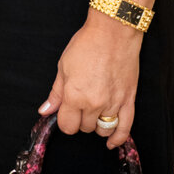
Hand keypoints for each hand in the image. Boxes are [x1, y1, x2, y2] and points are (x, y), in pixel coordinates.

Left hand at [37, 13, 141, 149]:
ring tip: (94, 111)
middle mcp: (94, 103)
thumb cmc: (87, 44)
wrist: (114, 31)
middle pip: (84, 128)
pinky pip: (125, 128)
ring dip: (96, 125)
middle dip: (80, 119)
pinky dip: (118, 138)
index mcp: (75, 95)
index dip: (65, 120)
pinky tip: (111, 142)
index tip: (66, 112)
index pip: (67, 126)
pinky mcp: (128, 100)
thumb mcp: (64, 66)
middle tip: (80, 104)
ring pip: (102, 129)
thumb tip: (45, 111)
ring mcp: (113, 103)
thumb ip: (56, 93)